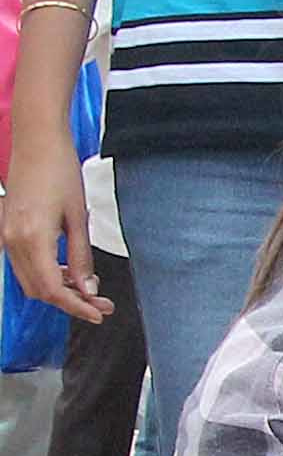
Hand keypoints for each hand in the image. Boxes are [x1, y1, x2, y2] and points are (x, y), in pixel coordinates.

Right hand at [2, 132, 110, 326]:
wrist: (37, 142)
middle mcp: (13, 239)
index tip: (99, 313)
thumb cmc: (60, 172)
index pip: (52, 289)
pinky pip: (24, 264)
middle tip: (102, 303)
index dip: (76, 307)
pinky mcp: (7, 228)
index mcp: (32, 238)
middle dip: (71, 302)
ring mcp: (6, 234)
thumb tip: (89, 290)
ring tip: (89, 288)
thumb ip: (82, 258)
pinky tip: (69, 271)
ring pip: (30, 280)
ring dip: (59, 290)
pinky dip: (46, 274)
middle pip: (39, 290)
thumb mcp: (79, 219)